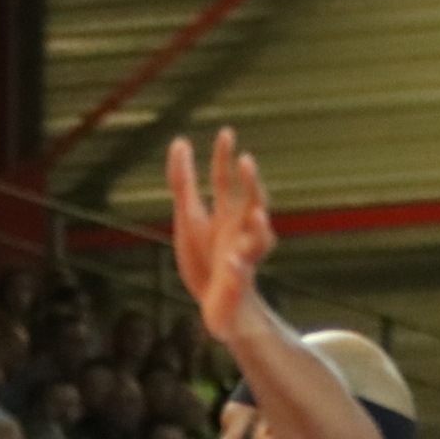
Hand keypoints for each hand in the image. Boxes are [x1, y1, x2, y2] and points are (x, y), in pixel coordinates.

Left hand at [166, 129, 278, 346]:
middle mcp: (240, 231)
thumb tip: (179, 141)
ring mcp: (242, 256)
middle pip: (251, 201)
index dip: (225, 157)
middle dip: (251, 184)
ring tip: (257, 213)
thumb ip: (183, 183)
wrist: (217, 306)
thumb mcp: (189, 218)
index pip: (226, 180)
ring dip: (259, 225)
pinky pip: (240, 274)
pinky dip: (236, 267)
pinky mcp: (237, 283)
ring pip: (260, 238)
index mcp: (226, 215)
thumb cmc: (205, 258)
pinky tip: (230, 261)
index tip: (226, 132)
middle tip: (246, 161)